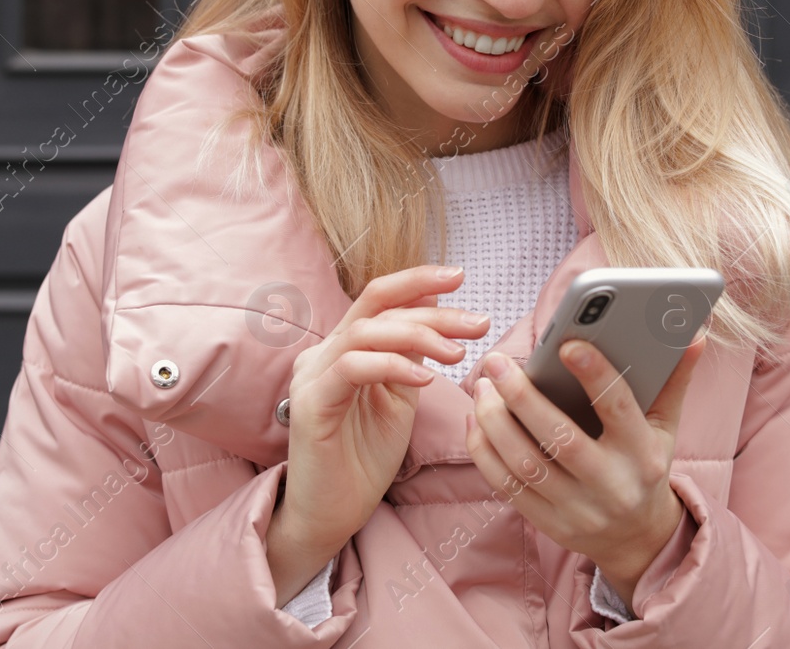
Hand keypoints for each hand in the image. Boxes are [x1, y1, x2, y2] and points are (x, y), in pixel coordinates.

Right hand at [280, 264, 490, 549]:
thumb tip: (438, 310)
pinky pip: (352, 368)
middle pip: (376, 306)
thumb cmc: (364, 458)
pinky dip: (392, 365)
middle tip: (478, 321)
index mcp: (343, 347)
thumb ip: (411, 355)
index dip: (418, 281)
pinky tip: (425, 378)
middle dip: (433, 309)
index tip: (460, 277)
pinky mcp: (310, 403)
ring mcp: (312, 375)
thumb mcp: (399, 397)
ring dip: (419, 335)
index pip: (378, 298)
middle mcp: (322, 353)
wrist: (331, 513)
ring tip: (458, 354)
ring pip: (366, 332)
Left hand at [464, 332, 706, 608]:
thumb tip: (693, 333)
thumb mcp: (666, 427)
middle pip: (560, 438)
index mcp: (644, 454)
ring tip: (482, 386)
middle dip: (522, 396)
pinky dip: (485, 450)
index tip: (567, 343)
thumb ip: (673, 380)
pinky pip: (506, 486)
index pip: (617, 408)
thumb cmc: (647, 466)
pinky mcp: (548, 524)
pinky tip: (477, 419)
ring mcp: (577, 510)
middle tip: (496, 362)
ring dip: (495, 420)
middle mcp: (612, 485)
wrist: (638, 539)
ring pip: (525, 463)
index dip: (593, 374)